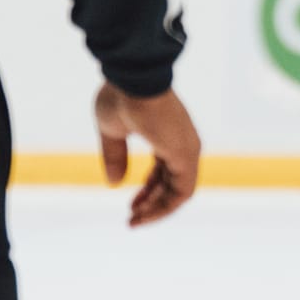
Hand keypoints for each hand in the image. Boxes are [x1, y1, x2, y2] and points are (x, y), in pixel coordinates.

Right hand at [94, 84, 200, 226]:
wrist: (132, 78)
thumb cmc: (121, 96)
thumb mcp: (112, 131)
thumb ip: (115, 156)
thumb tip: (115, 183)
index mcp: (168, 135)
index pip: (164, 170)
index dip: (148, 189)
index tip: (130, 205)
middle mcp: (183, 143)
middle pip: (172, 183)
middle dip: (152, 203)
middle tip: (132, 218)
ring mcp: (187, 149)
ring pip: (179, 191)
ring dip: (158, 209)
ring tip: (135, 221)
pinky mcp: (186, 154)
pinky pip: (182, 192)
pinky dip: (165, 206)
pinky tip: (144, 214)